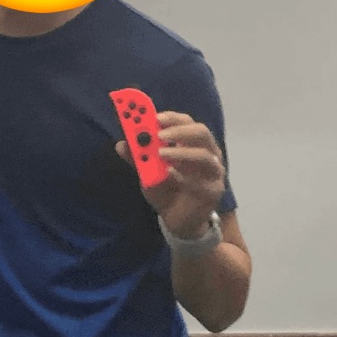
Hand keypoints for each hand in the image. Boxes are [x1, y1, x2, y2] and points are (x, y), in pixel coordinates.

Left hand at [117, 110, 225, 236]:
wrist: (178, 219)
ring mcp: (214, 171)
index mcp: (191, 142)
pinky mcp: (214, 190)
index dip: (171, 117)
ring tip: (161, 155)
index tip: (155, 117)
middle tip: (159, 135)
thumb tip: (121, 144)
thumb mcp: (147, 172)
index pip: (186, 122)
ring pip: (204, 155)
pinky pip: (202, 181)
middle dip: (178, 131)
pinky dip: (185, 176)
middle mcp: (207, 152)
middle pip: (201, 132)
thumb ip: (138, 158)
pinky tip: (171, 175)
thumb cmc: (166, 188)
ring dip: (181, 152)